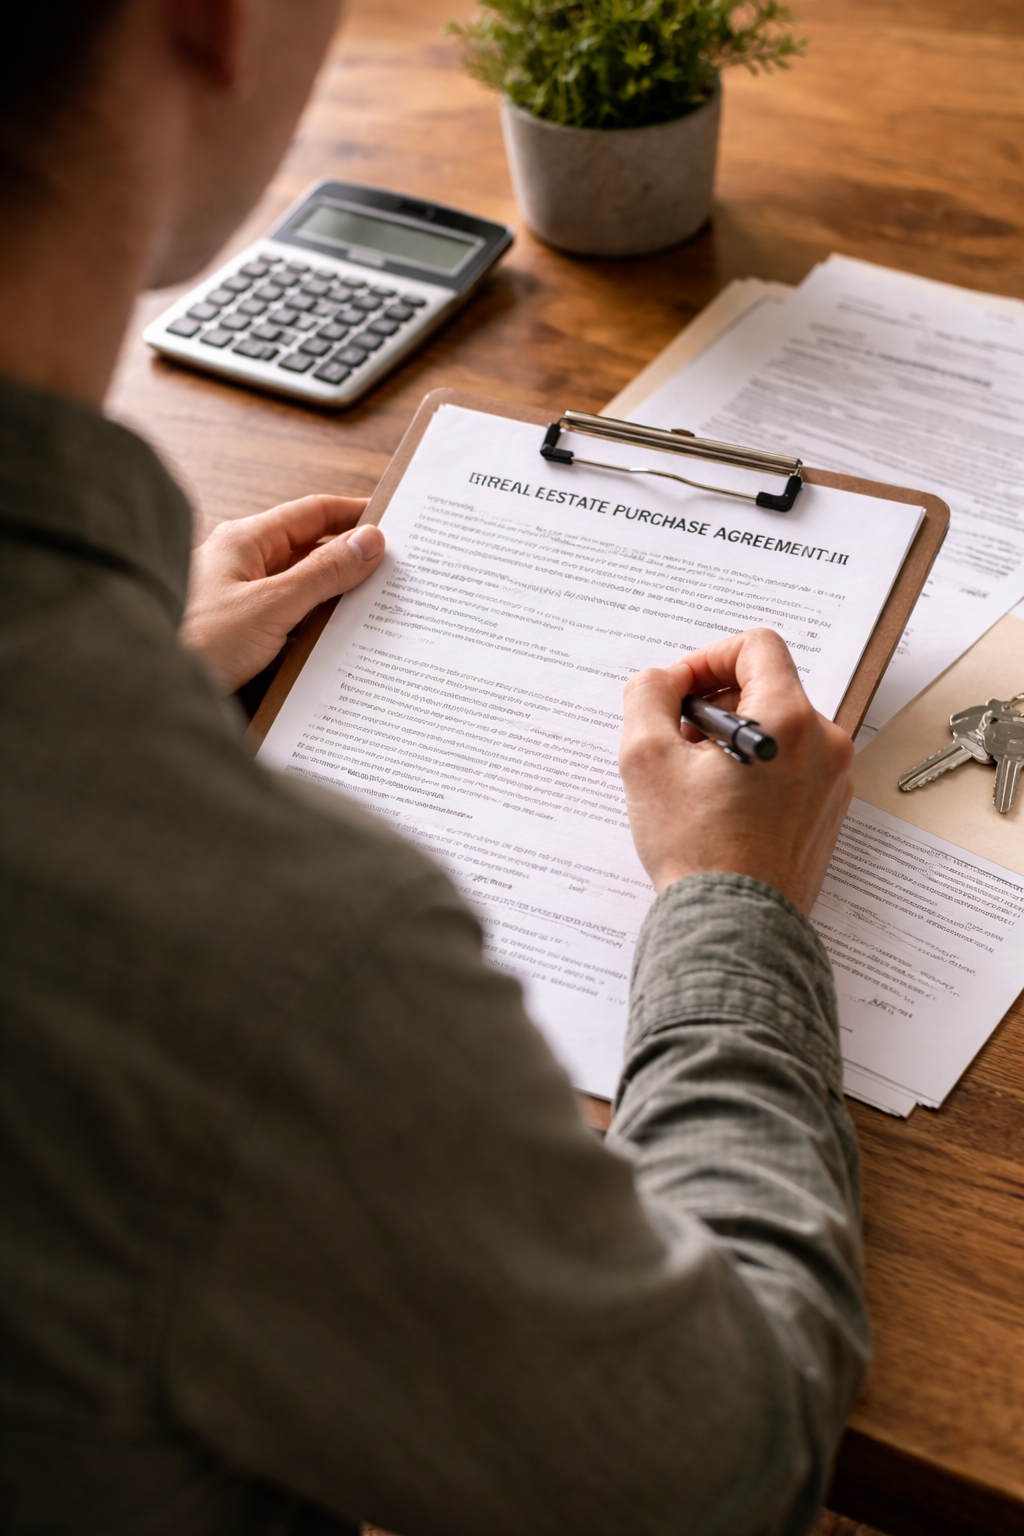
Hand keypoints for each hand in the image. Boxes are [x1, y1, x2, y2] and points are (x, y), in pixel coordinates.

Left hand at [181, 495, 384, 693]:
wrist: (145, 687)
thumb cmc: (196, 642)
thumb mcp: (271, 606)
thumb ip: (323, 573)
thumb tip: (369, 541)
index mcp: (245, 541)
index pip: (313, 513)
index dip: (355, 514)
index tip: (395, 523)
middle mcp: (241, 562)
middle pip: (309, 550)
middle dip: (351, 559)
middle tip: (396, 571)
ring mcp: (238, 597)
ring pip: (300, 587)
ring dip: (334, 597)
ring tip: (377, 607)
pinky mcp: (238, 631)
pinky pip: (287, 619)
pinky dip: (314, 626)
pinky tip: (338, 642)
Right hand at [619, 628, 853, 914]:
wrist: (734, 926)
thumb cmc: (697, 851)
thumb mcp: (646, 757)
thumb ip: (648, 695)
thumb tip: (663, 682)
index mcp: (788, 719)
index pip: (756, 647)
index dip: (707, 659)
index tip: (679, 694)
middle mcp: (824, 743)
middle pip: (766, 688)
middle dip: (715, 705)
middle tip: (678, 744)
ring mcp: (832, 780)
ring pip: (777, 728)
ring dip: (732, 739)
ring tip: (696, 783)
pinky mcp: (827, 812)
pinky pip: (789, 766)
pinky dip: (754, 770)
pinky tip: (720, 807)